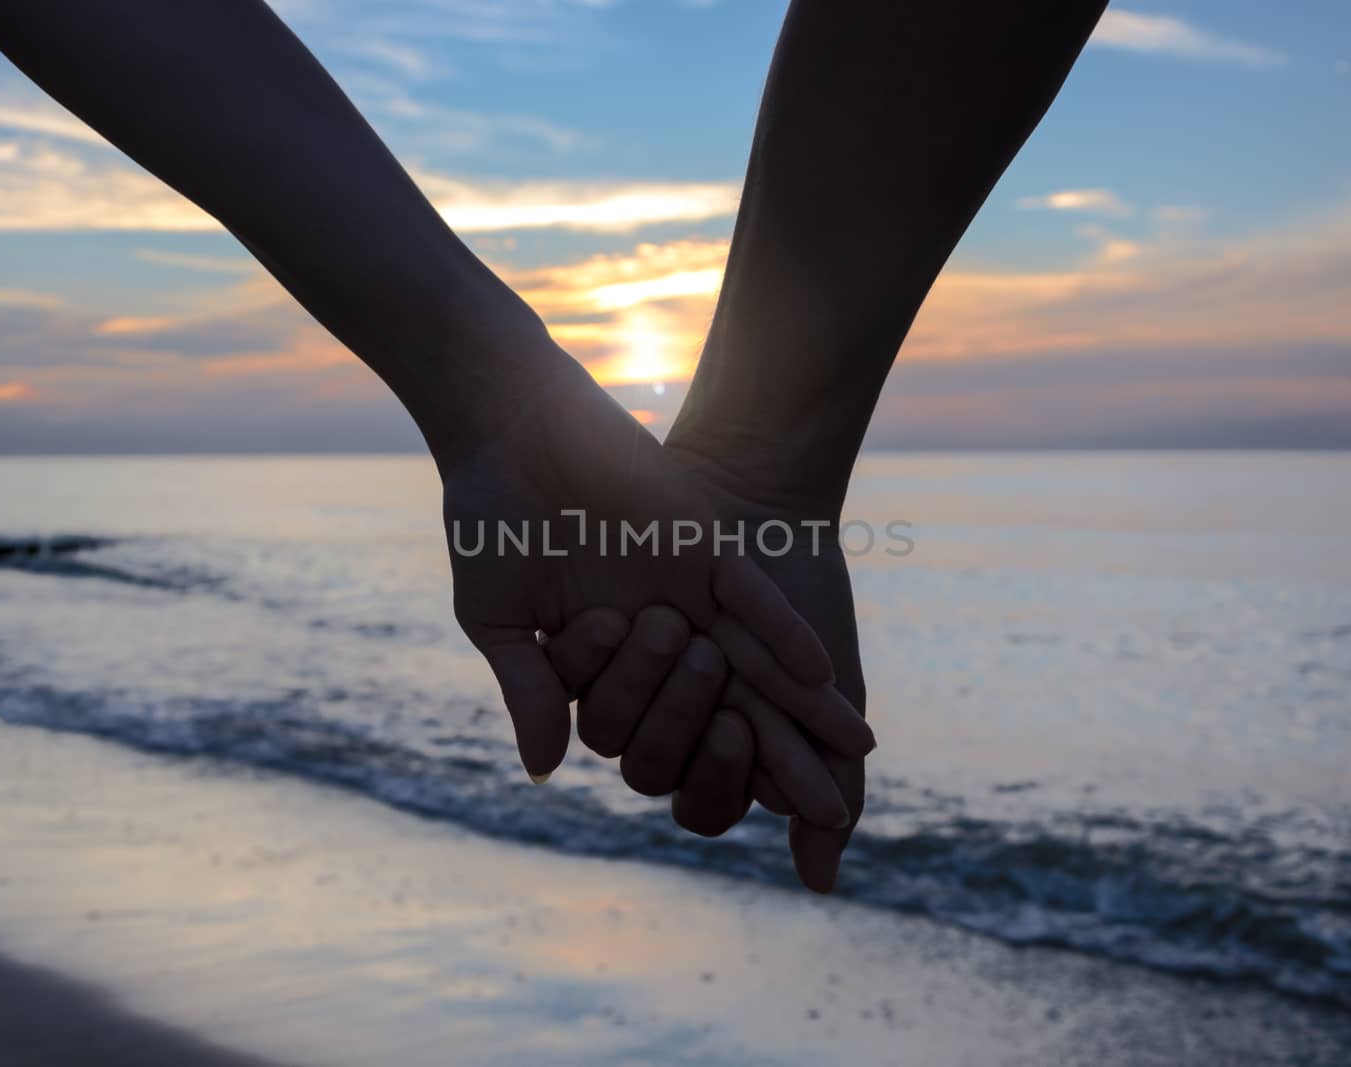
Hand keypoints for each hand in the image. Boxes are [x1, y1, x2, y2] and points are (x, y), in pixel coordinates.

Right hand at [439, 347, 871, 825]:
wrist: (507, 429)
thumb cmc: (490, 521)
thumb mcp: (498, 619)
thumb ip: (530, 690)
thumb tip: (544, 771)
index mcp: (607, 662)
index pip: (649, 734)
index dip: (690, 768)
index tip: (730, 814)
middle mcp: (657, 633)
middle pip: (725, 712)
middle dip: (772, 761)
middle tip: (809, 798)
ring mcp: (686, 592)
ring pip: (755, 664)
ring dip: (807, 709)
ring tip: (861, 755)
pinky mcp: (705, 548)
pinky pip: (752, 599)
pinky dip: (781, 632)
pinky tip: (820, 672)